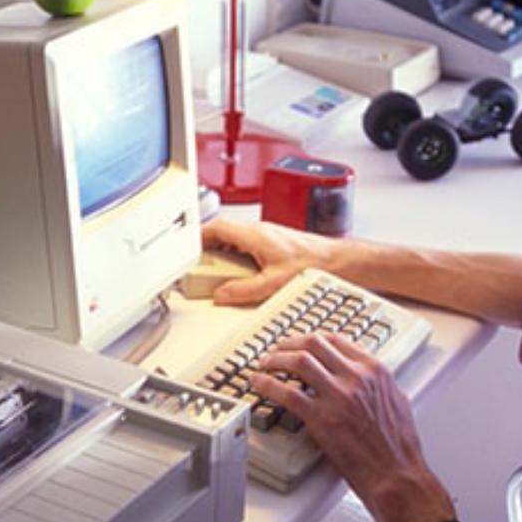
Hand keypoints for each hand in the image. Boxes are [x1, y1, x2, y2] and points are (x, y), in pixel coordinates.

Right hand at [202, 218, 339, 305]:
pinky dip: (235, 258)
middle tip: (197, 265)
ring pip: (233, 240)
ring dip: (221, 254)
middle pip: (221, 234)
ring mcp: (264, 237)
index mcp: (254, 235)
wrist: (335, 261)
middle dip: (207, 248)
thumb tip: (222, 295)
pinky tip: (237, 273)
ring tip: (215, 273)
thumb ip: (244, 290)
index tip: (186, 248)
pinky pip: (244, 247)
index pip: (217, 227)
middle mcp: (258, 232)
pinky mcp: (271, 244)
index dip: (197, 236)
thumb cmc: (312, 264)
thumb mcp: (274, 283)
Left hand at [249, 333, 454, 521]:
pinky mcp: (321, 418)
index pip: (336, 340)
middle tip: (277, 351)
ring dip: (275, 359)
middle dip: (289, 343)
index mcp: (375, 371)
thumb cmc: (398, 447)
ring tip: (265, 365)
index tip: (300, 344)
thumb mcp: (398, 403)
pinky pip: (286, 393)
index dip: (312, 339)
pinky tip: (258, 384)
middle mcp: (356, 377)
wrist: (396, 474)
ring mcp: (337, 396)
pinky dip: (267, 384)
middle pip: (313, 343)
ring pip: (297, 361)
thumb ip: (380, 386)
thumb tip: (371, 382)